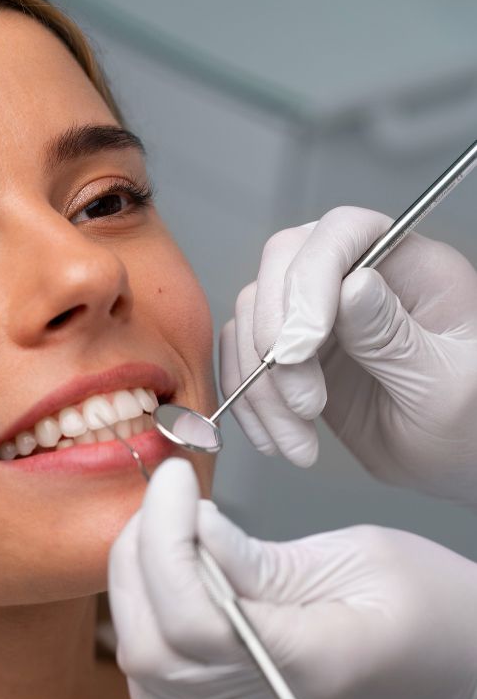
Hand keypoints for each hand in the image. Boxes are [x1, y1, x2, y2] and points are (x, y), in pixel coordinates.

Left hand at [109, 458, 476, 698]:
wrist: (459, 668)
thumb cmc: (432, 605)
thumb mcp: (360, 557)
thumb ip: (264, 557)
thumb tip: (191, 529)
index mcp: (311, 664)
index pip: (197, 621)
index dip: (167, 543)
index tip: (175, 481)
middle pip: (154, 651)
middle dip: (140, 558)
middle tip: (165, 495)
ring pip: (145, 668)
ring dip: (135, 585)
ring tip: (163, 524)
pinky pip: (159, 674)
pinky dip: (145, 612)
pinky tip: (169, 565)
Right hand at [220, 207, 476, 506]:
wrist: (453, 464)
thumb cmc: (471, 421)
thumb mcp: (445, 384)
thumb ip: (395, 335)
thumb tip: (351, 285)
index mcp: (410, 267)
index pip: (342, 234)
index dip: (309, 281)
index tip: (302, 346)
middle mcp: (358, 278)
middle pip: (281, 268)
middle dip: (277, 341)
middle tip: (305, 405)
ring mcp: (321, 317)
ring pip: (254, 319)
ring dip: (261, 386)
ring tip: (298, 438)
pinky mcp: (295, 356)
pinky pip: (245, 361)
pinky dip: (248, 403)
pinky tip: (279, 439)